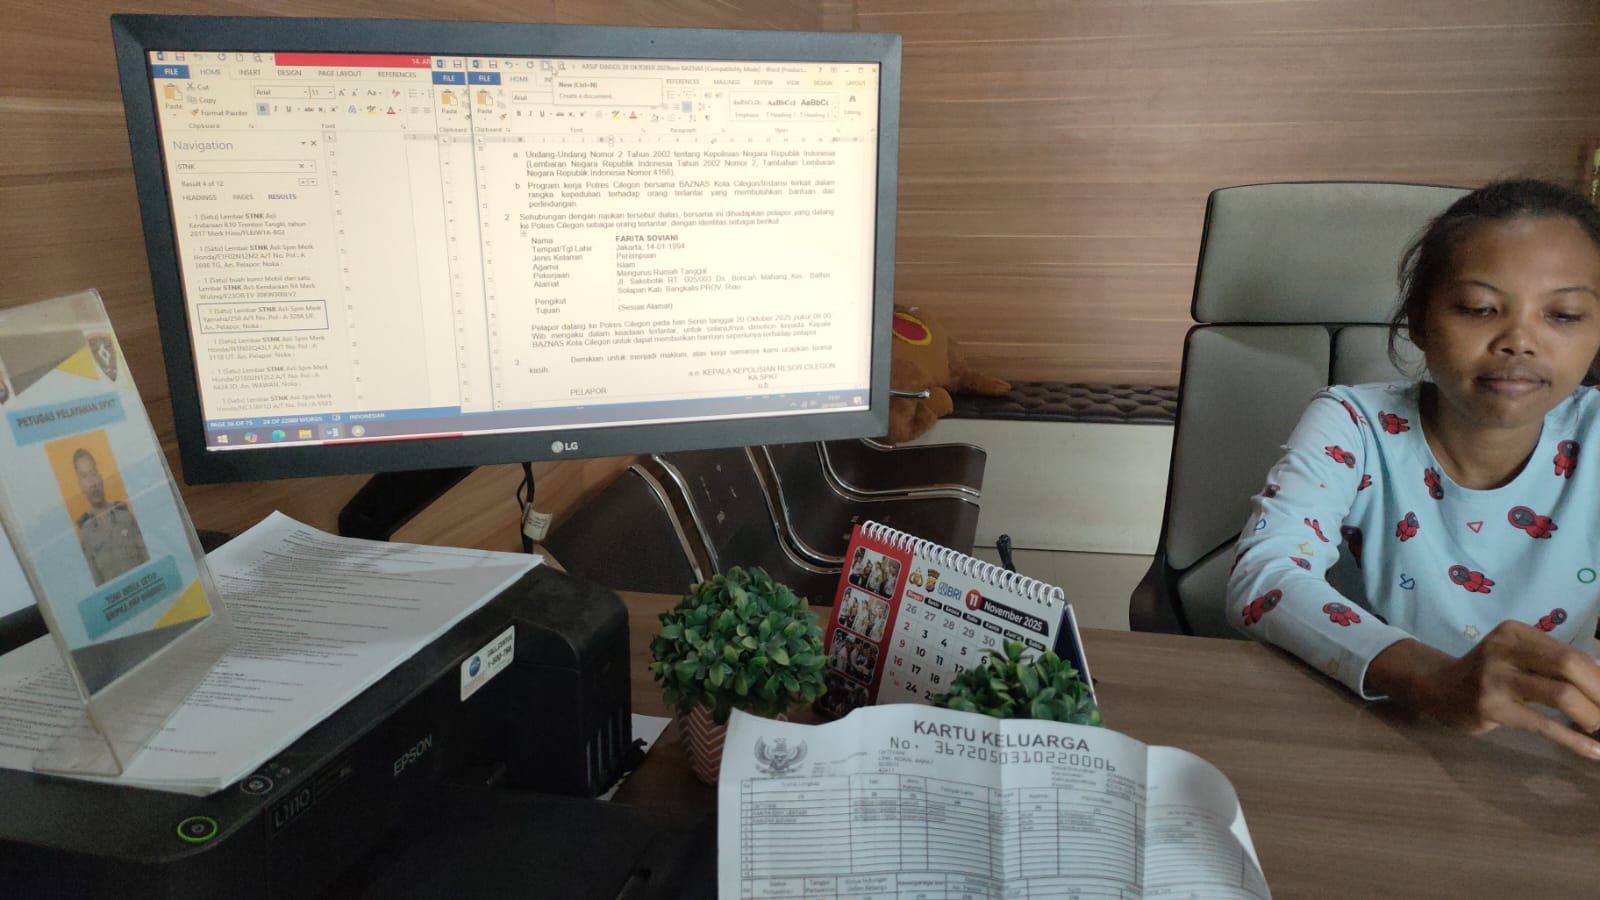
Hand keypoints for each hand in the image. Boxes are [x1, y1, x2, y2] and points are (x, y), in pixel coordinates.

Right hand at [1366, 622, 1599, 758]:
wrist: (1438, 688)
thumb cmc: (1487, 673)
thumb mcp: (1514, 655)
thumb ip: (1550, 662)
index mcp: (1515, 633)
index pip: (1571, 652)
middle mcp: (1504, 650)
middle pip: (1569, 667)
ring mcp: (1496, 679)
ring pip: (1561, 695)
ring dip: (1592, 716)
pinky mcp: (1493, 708)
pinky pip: (1544, 725)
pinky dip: (1574, 740)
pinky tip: (1594, 752)